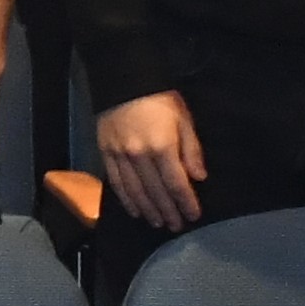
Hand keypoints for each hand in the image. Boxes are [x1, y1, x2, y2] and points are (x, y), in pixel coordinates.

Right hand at [91, 90, 209, 233]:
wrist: (122, 79)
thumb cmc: (159, 98)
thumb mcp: (183, 118)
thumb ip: (191, 149)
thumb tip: (198, 177)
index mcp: (162, 147)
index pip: (176, 183)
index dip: (186, 202)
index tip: (193, 216)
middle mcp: (140, 156)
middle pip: (156, 191)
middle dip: (169, 211)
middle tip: (176, 226)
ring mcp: (120, 156)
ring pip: (135, 191)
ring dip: (148, 210)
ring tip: (158, 223)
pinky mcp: (105, 153)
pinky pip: (116, 182)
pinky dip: (126, 199)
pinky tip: (134, 210)